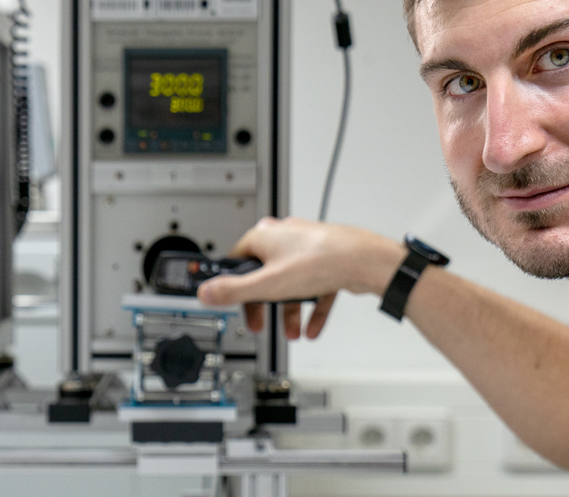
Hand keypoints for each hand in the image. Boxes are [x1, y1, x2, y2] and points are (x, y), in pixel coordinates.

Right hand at [197, 217, 404, 339]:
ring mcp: (307, 248)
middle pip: (264, 275)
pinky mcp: (326, 259)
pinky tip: (311, 328)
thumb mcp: (266, 284)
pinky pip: (313, 287)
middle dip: (264, 305)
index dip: (233, 286)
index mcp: (264, 236)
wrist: (363, 260)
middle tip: (260, 323)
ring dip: (289, 311)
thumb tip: (205, 293)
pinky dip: (311, 308)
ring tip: (292, 332)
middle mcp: (284, 237)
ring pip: (290, 283)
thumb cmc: (319, 261)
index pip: (237, 261)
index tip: (232, 303)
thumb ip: (233, 291)